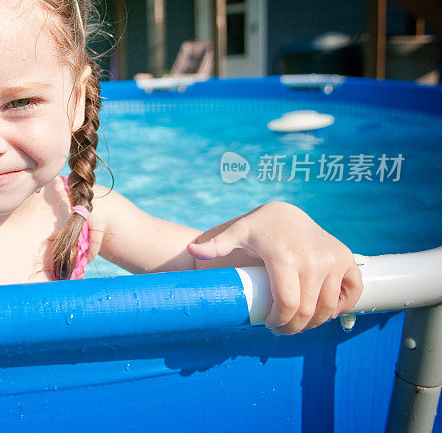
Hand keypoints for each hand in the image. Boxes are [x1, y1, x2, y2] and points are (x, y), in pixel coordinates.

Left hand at [187, 201, 362, 334]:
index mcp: (286, 257)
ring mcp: (334, 258)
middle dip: (294, 327)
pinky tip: (325, 310)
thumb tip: (191, 251)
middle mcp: (314, 258)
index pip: (288, 304)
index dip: (280, 322)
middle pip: (308, 310)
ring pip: (329, 306)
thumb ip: (216, 244)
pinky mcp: (347, 258)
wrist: (286, 214)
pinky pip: (353, 291)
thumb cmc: (258, 228)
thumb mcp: (237, 233)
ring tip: (298, 322)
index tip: (270, 326)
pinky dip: (342, 306)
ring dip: (315, 322)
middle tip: (282, 330)